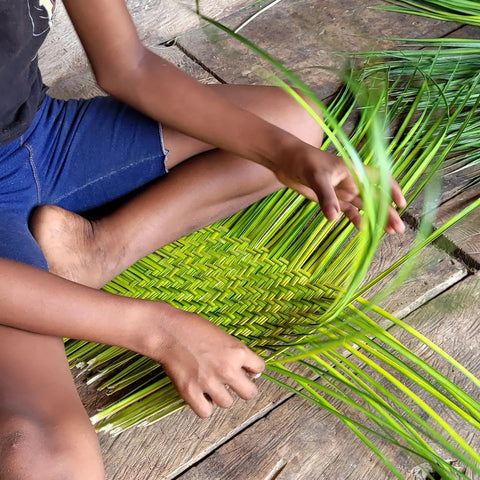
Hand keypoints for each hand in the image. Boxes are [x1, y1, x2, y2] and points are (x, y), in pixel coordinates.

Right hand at [144, 304, 264, 417]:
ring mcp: (209, 382)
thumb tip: (249, 371)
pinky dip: (204, 406)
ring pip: (227, 403)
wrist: (167, 330)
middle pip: (249, 393)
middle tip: (234, 383)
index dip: (252, 369)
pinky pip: (206, 412)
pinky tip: (200, 394)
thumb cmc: (193, 327)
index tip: (246, 370)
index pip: (259, 368)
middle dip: (243, 388)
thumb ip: (236, 352)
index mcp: (237, 351)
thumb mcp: (222, 334)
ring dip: (221, 395)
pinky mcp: (191, 392)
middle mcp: (227, 369)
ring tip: (211, 384)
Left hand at [273, 144, 406, 233]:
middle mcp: (351, 181)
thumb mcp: (316, 177)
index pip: (380, 178)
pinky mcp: (331, 198)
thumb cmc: (304, 161)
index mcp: (354, 170)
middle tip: (398, 229)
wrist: (285, 160)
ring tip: (387, 233)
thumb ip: (326, 197)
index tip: (401, 205)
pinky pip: (348, 210)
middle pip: (375, 197)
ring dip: (375, 218)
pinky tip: (362, 229)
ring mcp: (341, 190)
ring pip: (364, 206)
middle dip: (387, 212)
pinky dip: (355, 219)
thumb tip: (334, 218)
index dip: (392, 190)